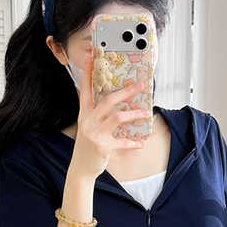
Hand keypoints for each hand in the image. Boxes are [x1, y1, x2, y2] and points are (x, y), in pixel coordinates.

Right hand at [70, 44, 149, 179]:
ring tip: (145, 114)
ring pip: (117, 118)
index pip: (86, 89)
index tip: (92, 57)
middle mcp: (88, 121)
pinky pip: (122, 143)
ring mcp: (95, 134)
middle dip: (125, 91)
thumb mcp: (89, 127)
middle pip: (108, 100)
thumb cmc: (87, 147)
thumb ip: (98, 115)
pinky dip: (133, 143)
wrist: (81, 168)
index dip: (88, 73)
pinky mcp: (103, 146)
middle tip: (139, 85)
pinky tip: (142, 143)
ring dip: (134, 115)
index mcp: (84, 114)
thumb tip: (117, 104)